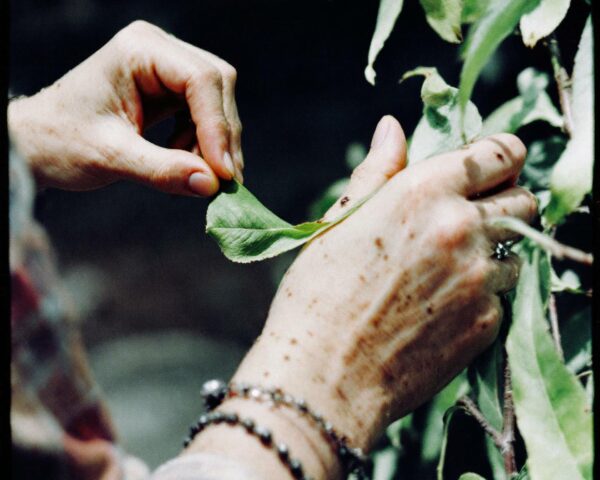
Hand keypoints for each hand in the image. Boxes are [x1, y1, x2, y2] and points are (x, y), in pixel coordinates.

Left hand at [8, 20, 242, 195]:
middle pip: (217, 87)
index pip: (200, 80)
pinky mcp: (170, 91)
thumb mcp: (111, 157)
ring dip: (213, 145)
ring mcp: (166, 69)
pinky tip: (184, 165)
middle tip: (220, 183)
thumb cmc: (60, 142)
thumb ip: (162, 171)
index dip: (217, 127)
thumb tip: (211, 185)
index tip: (223, 174)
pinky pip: (204, 116)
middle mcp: (158, 50)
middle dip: (221, 137)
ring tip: (194, 178)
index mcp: (138, 49)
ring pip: (217, 104)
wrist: (38, 144)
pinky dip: (202, 146)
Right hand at [188, 116, 536, 478]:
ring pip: (516, 252)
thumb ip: (377, 171)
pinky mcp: (488, 324)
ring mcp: (481, 279)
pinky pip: (500, 298)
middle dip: (504, 201)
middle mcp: (463, 229)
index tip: (494, 167)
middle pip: (524, 198)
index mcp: (424, 192)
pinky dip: (480, 297)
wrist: (326, 374)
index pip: (501, 152)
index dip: (502, 156)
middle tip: (469, 219)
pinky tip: (438, 310)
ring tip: (444, 274)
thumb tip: (392, 128)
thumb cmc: (319, 294)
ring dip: (491, 254)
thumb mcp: (340, 222)